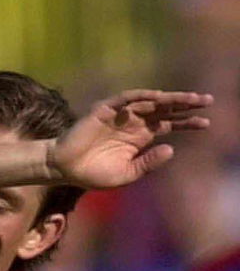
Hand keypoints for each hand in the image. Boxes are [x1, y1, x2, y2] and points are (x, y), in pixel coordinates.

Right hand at [50, 90, 211, 190]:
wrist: (64, 169)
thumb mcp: (126, 174)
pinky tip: (158, 97)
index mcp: (141, 137)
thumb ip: (148, 163)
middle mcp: (135, 122)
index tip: (206, 123)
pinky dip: (142, 96)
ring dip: (170, 98)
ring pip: (151, 101)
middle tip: (207, 101)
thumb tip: (172, 149)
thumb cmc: (93, 174)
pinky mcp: (106, 110)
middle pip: (165, 109)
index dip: (187, 123)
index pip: (170, 125)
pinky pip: (127, 98)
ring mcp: (121, 114)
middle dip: (186, 104)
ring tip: (189, 99)